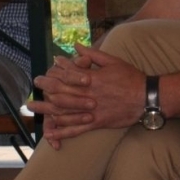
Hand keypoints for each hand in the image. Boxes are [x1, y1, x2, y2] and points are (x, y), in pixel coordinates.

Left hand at [30, 47, 145, 147]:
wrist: (147, 97)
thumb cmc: (130, 77)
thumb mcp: (112, 61)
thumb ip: (92, 54)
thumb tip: (76, 46)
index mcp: (92, 78)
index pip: (68, 74)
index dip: (55, 72)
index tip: (45, 70)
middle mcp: (89, 95)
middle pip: (62, 92)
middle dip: (45, 88)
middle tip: (33, 86)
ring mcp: (92, 110)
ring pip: (65, 111)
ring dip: (47, 110)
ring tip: (32, 108)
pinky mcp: (98, 123)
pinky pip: (77, 129)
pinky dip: (63, 132)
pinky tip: (51, 134)